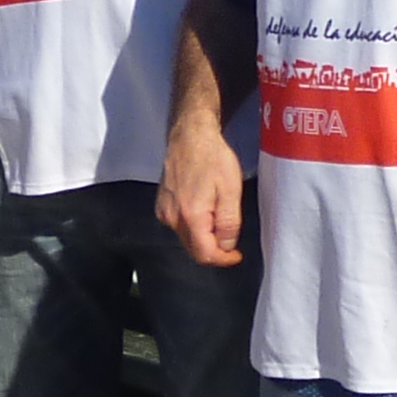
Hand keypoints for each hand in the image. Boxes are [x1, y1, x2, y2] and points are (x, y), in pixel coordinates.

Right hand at [155, 123, 247, 267]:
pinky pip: (178, 227)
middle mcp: (172, 218)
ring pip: (186, 239)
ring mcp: (164, 212)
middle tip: (231, 240)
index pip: (205, 254)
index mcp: (191, 215)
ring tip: (218, 218)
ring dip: (204, 239)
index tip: (236, 255)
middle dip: (214, 251)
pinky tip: (204, 211)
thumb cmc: (212, 158)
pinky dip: (193, 227)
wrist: (190, 136)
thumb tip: (226, 247)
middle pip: (194, 250)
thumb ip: (229, 223)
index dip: (223, 260)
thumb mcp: (231, 190)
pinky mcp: (161, 206)